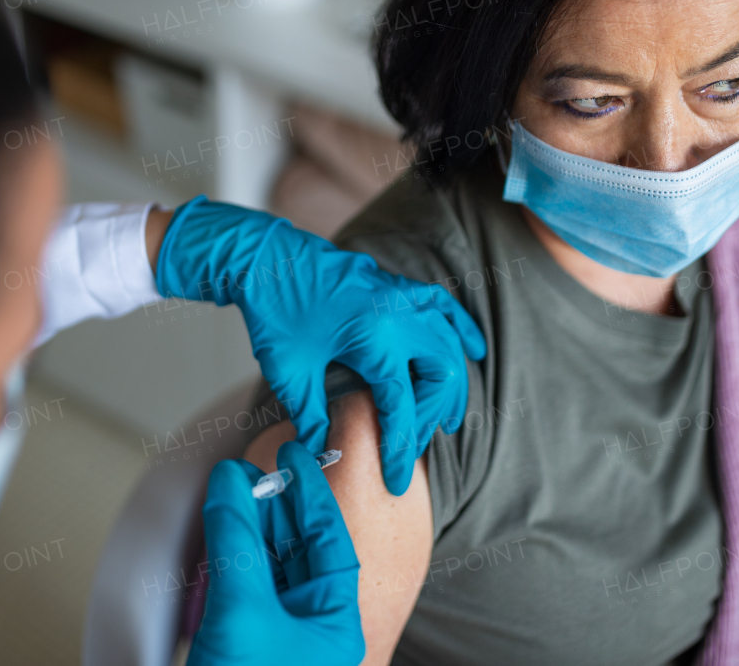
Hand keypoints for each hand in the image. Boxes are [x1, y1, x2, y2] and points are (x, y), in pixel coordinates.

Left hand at [155, 197, 485, 494]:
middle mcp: (400, 316)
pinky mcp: (397, 286)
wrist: (265, 257)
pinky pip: (445, 309)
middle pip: (442, 377)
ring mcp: (403, 296)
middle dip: (433, 418)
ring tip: (447, 417)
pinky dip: (462, 331)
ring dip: (451, 383)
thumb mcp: (291, 374)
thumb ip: (313, 417)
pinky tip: (474, 350)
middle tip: (416, 444)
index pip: (403, 408)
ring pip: (450, 345)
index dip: (401, 450)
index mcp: (376, 339)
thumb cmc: (275, 313)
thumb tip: (326, 453)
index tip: (396, 481)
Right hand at [187, 443, 363, 665]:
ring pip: (270, 563)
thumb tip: (228, 478)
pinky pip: (246, 584)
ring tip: (228, 491)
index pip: (330, 538)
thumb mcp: (241, 609)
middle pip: (298, 546)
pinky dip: (233, 553)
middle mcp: (314, 625)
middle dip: (271, 505)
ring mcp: (281, 633)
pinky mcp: (248, 640)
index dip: (310, 490)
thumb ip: (236, 539)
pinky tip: (220, 528)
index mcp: (336, 621)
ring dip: (248, 526)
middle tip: (244, 470)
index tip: (291, 453)